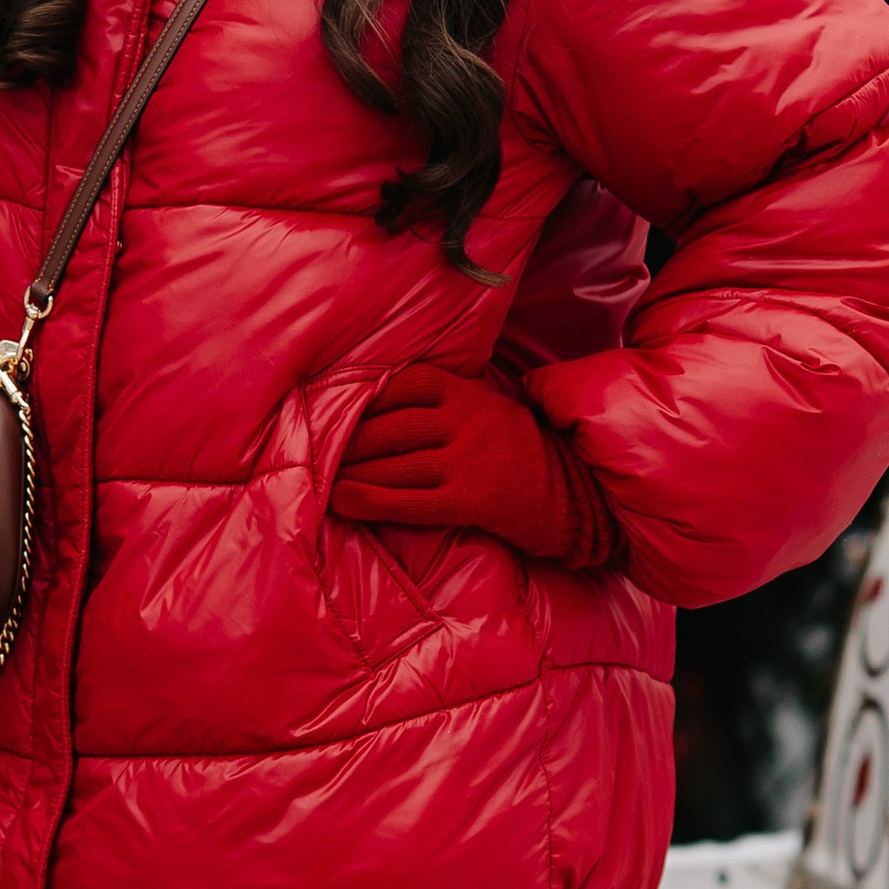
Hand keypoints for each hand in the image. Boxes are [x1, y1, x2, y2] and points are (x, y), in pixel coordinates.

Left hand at [331, 363, 621, 573]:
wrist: (574, 492)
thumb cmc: (518, 449)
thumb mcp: (485, 406)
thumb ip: (441, 401)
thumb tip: (375, 402)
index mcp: (465, 391)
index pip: (398, 386)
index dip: (358, 401)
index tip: (328, 413)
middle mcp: (465, 419)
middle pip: (386, 428)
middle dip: (345, 443)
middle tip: (314, 454)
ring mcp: (467, 460)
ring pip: (391, 465)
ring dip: (348, 473)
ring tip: (320, 480)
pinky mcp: (470, 499)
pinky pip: (406, 501)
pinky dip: (367, 501)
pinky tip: (341, 502)